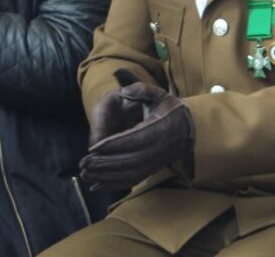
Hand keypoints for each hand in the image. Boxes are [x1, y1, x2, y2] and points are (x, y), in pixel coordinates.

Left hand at [80, 69, 193, 189]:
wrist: (190, 128)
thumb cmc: (169, 108)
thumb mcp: (158, 93)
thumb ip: (140, 89)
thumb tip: (124, 91)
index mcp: (161, 127)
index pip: (135, 138)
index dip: (114, 144)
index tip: (94, 147)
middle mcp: (160, 147)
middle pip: (131, 160)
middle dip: (106, 163)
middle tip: (84, 162)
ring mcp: (157, 161)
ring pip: (130, 173)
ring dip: (106, 176)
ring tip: (86, 173)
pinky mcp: (153, 169)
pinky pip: (133, 180)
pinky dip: (114, 184)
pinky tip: (97, 185)